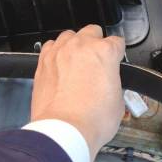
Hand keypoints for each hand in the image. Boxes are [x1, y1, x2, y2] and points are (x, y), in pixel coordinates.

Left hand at [30, 25, 125, 159]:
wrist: (64, 130)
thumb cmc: (90, 119)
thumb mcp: (118, 101)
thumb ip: (113, 82)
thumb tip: (109, 83)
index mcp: (104, 52)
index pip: (117, 42)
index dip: (117, 52)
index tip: (115, 59)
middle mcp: (81, 46)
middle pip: (92, 31)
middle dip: (97, 43)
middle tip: (97, 61)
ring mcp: (60, 52)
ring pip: (70, 35)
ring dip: (75, 45)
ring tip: (77, 62)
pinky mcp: (43, 61)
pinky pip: (51, 46)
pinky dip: (56, 52)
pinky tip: (60, 65)